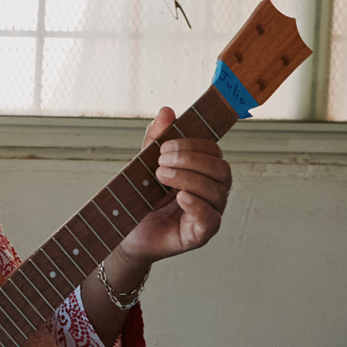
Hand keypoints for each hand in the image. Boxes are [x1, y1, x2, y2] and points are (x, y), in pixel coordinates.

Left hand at [115, 107, 230, 266]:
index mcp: (203, 173)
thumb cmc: (140, 200)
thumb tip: (167, 111)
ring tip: (162, 176)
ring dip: (189, 179)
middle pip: (221, 170)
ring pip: (217, 192)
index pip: (214, 152)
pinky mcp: (200, 235)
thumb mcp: (145, 164)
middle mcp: (211, 193)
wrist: (125, 233)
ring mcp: (208, 214)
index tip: (165, 146)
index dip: (194, 145)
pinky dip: (197, 205)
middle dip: (191, 160)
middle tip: (161, 162)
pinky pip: (211, 219)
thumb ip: (156, 139)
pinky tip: (181, 197)